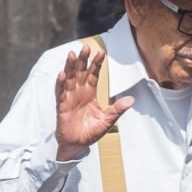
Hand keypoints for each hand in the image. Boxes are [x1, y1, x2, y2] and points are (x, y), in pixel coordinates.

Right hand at [55, 45, 133, 161]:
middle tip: (85, 47)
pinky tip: (62, 74)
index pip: (93, 75)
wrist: (78, 144)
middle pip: (80, 72)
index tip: (101, 52)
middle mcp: (79, 92)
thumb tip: (132, 100)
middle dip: (83, 60)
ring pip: (69, 79)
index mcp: (90, 93)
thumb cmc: (91, 131)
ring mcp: (69, 98)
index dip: (96, 64)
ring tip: (72, 55)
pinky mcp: (61, 106)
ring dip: (70, 67)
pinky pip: (60, 93)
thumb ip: (117, 109)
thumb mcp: (108, 120)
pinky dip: (60, 84)